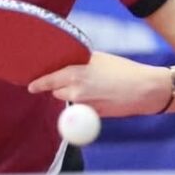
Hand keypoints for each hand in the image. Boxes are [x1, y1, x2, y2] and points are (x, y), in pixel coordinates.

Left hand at [28, 51, 172, 117]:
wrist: (144, 89)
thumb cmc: (123, 70)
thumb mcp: (98, 59)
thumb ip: (78, 63)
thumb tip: (65, 65)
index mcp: (74, 73)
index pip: (48, 80)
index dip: (38, 83)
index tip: (31, 86)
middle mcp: (75, 91)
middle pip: (56, 92)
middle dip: (61, 88)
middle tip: (75, 80)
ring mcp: (84, 106)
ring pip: (70, 101)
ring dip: (75, 96)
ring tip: (94, 87)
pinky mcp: (93, 116)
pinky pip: (83, 109)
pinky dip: (87, 104)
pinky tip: (103, 96)